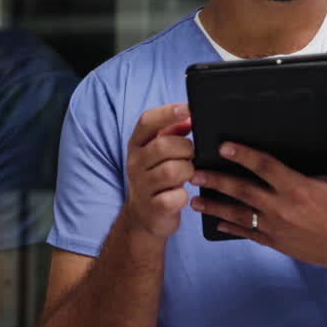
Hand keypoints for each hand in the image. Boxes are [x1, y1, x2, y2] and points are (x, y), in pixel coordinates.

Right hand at [122, 104, 194, 239]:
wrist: (143, 216)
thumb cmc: (156, 177)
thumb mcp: (158, 153)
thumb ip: (171, 132)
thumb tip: (188, 117)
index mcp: (136, 145)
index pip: (146, 122)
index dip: (167, 113)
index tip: (187, 109)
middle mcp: (135, 163)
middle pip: (163, 145)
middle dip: (185, 148)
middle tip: (191, 155)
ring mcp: (142, 186)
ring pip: (172, 171)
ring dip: (187, 171)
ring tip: (188, 174)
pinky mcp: (154, 208)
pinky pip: (175, 197)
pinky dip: (183, 195)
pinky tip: (181, 194)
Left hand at [189, 131, 326, 272]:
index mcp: (298, 189)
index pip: (264, 167)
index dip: (243, 155)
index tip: (223, 147)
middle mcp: (282, 208)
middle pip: (242, 190)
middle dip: (216, 181)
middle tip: (194, 173)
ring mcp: (276, 227)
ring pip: (239, 214)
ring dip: (215, 206)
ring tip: (194, 199)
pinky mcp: (276, 242)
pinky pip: (248, 234)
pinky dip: (230, 228)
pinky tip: (216, 223)